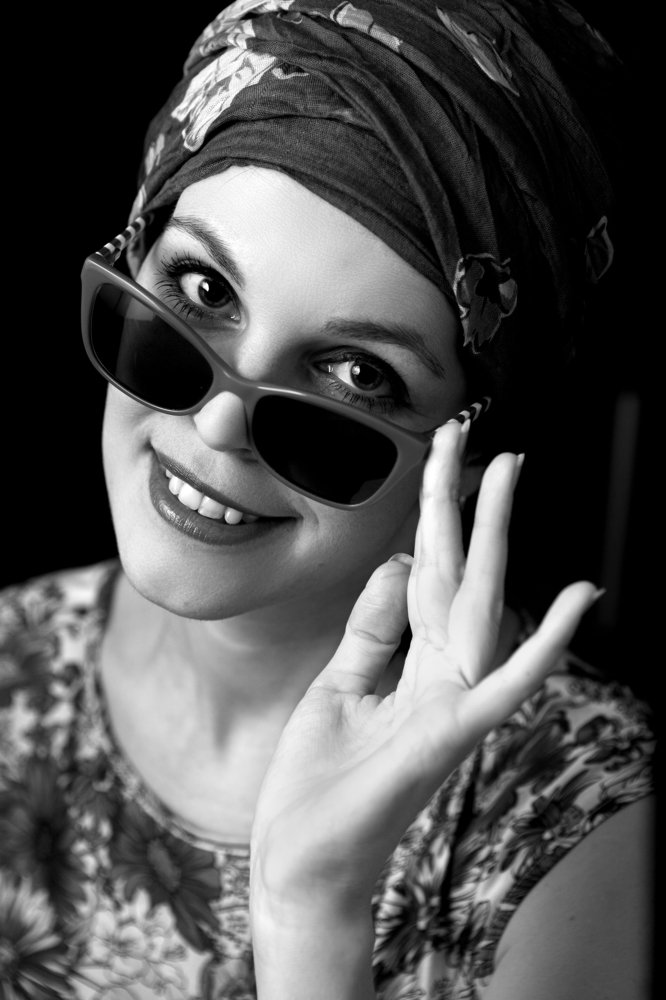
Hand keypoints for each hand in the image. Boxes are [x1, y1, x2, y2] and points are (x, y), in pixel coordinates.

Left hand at [250, 419, 599, 912]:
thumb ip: (373, 627)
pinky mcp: (449, 735)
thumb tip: (397, 560)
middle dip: (463, 504)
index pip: (429, 573)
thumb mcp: (340, 685)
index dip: (434, 517)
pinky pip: (504, 685)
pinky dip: (544, 644)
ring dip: (495, 536)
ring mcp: (452, 704)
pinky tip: (575, 599)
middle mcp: (442, 675)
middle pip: (457, 573)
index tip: (440, 460)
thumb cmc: (322, 780)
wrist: (302, 859)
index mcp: (413, 663)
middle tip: (476, 436)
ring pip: (480, 604)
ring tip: (508, 471)